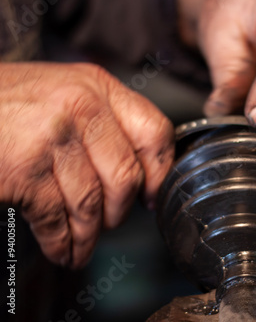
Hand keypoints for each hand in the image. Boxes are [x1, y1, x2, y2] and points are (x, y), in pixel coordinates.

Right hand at [0, 63, 173, 267]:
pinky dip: (61, 243)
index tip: (151, 194)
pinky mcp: (25, 169)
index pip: (154, 132)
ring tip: (83, 245)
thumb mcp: (66, 92)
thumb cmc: (9, 103)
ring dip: (88, 235)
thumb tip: (139, 172)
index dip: (158, 171)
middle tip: (111, 222)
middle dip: (119, 211)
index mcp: (99, 87)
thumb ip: (104, 121)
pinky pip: (56, 218)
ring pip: (91, 203)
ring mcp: (53, 137)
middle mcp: (82, 107)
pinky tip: (63, 249)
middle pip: (126, 176)